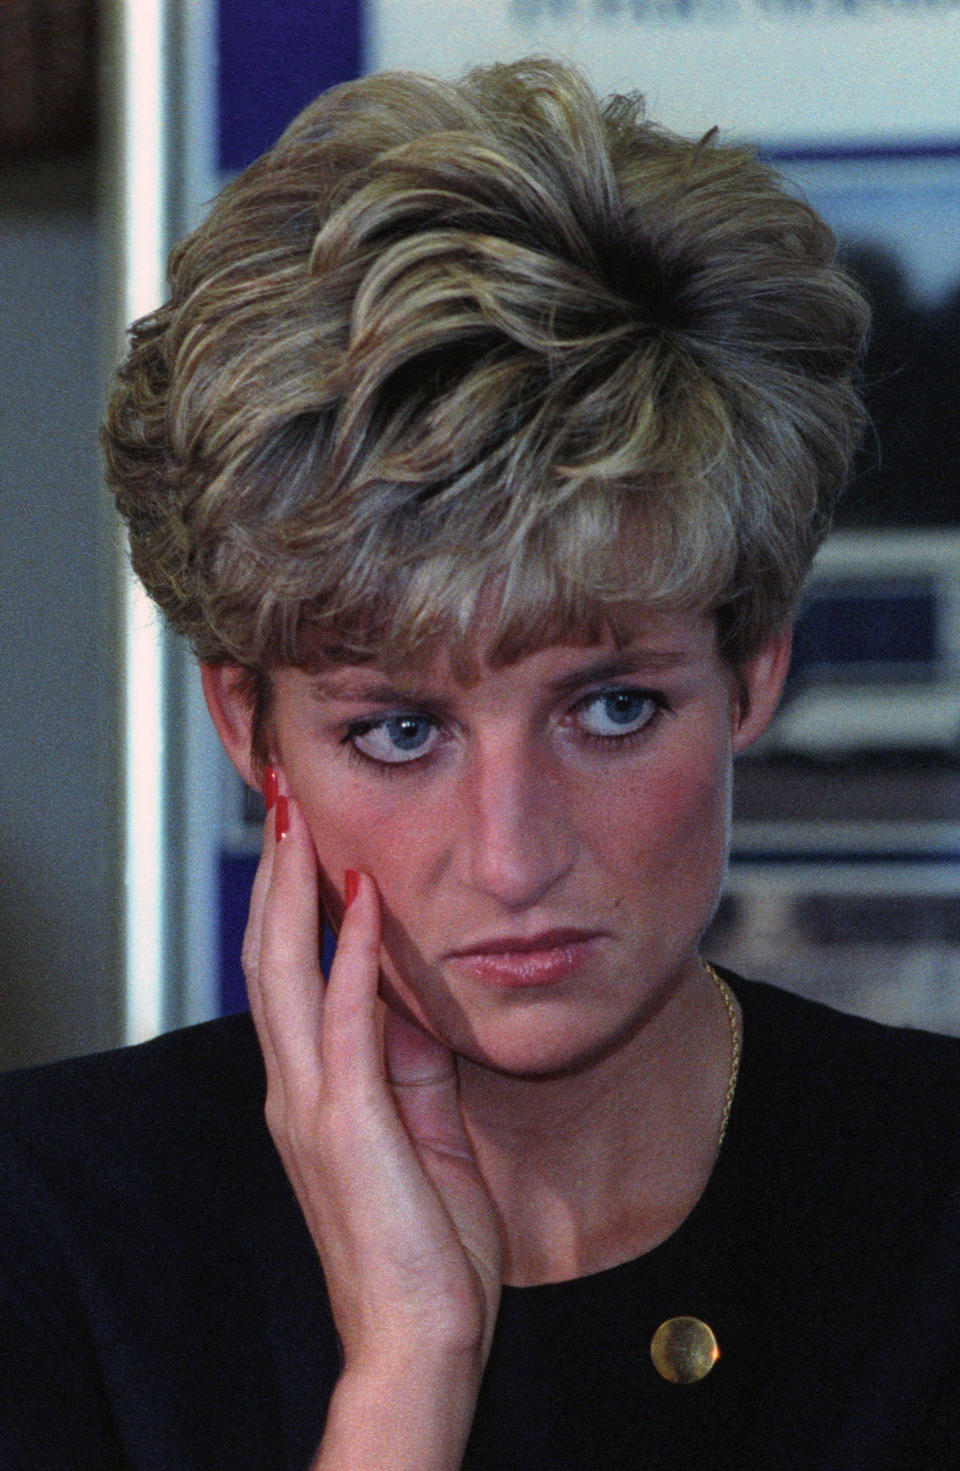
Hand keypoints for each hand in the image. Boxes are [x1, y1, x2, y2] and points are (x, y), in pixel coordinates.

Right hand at [242, 793, 502, 1388]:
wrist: (423, 1341)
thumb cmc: (427, 1251)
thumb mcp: (423, 1136)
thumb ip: (409, 1067)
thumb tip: (412, 1000)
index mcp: (312, 1094)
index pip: (287, 976)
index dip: (288, 903)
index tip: (302, 839)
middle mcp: (296, 1090)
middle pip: (268, 957)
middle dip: (275, 873)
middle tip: (282, 800)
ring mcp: (314, 1105)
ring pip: (285, 973)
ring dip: (293, 890)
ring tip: (300, 822)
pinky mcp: (349, 1124)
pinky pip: (344, 1021)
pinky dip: (349, 953)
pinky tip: (363, 898)